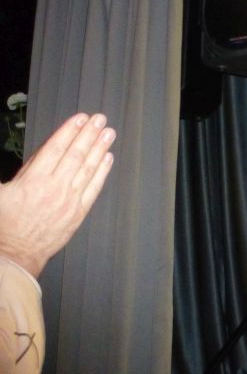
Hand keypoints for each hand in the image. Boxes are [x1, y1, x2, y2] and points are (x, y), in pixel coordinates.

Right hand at [0, 113, 115, 276]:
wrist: (14, 255)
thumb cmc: (4, 224)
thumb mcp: (0, 193)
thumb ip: (21, 170)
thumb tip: (37, 153)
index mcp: (32, 181)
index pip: (55, 149)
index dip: (69, 131)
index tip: (80, 119)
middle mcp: (54, 188)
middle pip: (76, 154)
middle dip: (89, 134)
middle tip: (99, 119)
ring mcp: (69, 201)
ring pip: (88, 169)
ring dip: (100, 148)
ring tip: (108, 133)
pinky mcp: (78, 213)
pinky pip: (93, 188)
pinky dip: (102, 172)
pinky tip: (108, 159)